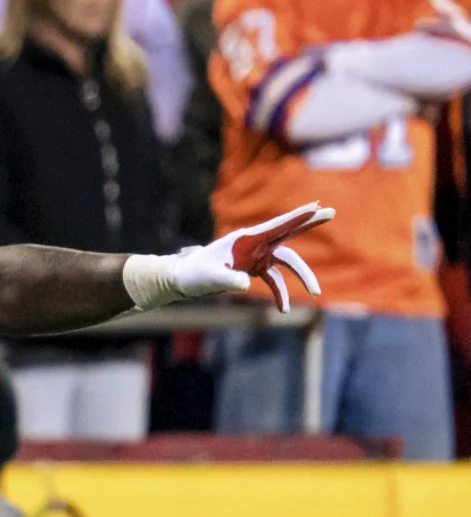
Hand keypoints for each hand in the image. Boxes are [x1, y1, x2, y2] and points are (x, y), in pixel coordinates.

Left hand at [136, 202, 333, 312]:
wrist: (184, 280)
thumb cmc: (194, 275)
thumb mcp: (209, 278)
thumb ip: (228, 279)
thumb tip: (247, 284)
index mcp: (245, 239)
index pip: (276, 226)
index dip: (296, 217)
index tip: (315, 205)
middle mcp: (254, 244)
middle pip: (287, 232)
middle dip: (309, 222)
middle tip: (332, 211)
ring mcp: (257, 255)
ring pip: (288, 261)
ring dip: (302, 276)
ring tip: (316, 293)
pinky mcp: (255, 269)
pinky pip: (276, 281)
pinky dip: (281, 294)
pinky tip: (282, 310)